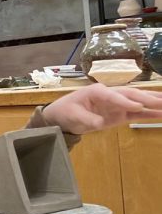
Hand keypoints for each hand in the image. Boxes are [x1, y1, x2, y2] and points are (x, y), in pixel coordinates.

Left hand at [42, 84, 161, 134]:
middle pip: (130, 95)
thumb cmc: (65, 111)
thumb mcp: (72, 115)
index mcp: (96, 91)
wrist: (62, 116)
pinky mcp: (119, 114)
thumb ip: (86, 119)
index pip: (113, 95)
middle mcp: (109, 94)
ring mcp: (116, 104)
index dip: (126, 101)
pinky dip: (148, 114)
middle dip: (147, 98)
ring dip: (153, 103)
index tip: (138, 106)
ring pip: (137, 101)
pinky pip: (135, 113)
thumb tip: (100, 122)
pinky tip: (160, 114)